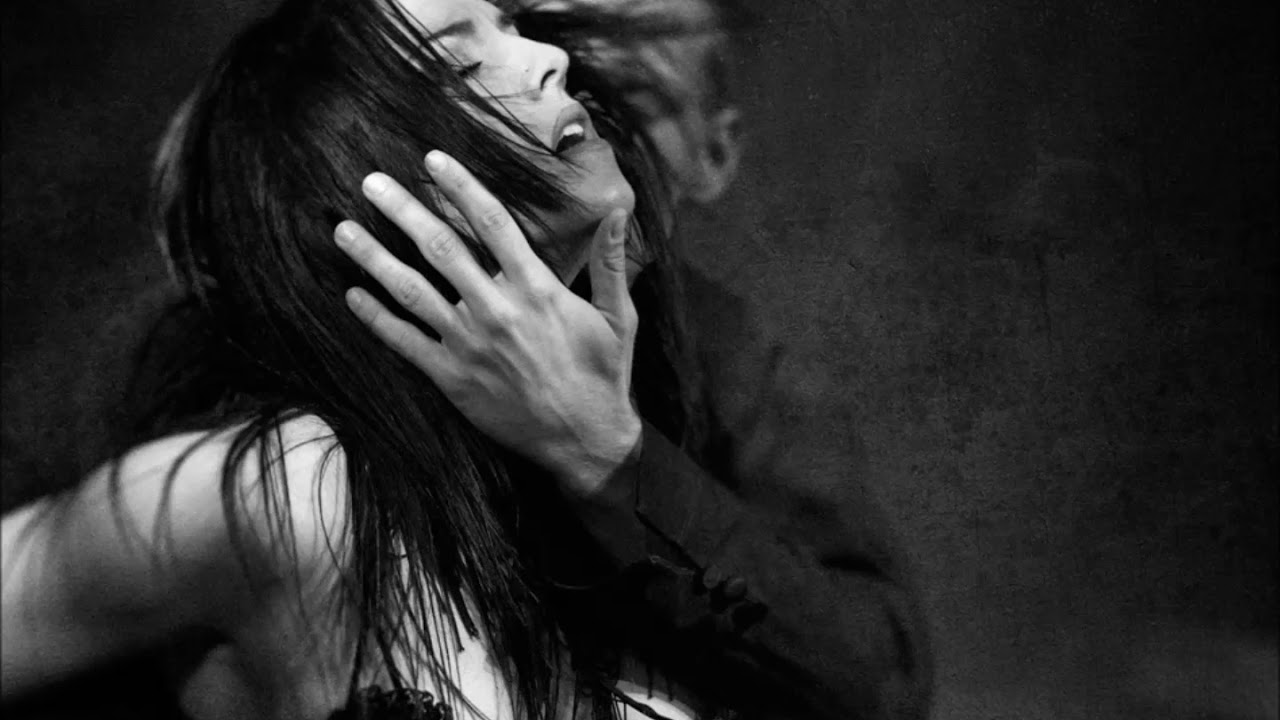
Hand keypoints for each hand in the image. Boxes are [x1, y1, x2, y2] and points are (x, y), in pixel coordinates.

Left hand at [334, 150, 640, 497]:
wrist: (585, 441)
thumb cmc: (604, 376)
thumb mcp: (619, 316)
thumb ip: (612, 262)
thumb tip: (619, 211)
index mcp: (537, 289)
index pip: (492, 223)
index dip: (460, 187)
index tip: (432, 160)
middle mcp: (497, 310)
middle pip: (440, 247)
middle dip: (402, 210)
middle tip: (370, 182)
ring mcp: (470, 345)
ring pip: (411, 290)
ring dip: (374, 257)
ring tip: (343, 230)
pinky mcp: (452, 378)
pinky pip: (405, 342)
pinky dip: (375, 318)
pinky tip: (352, 295)